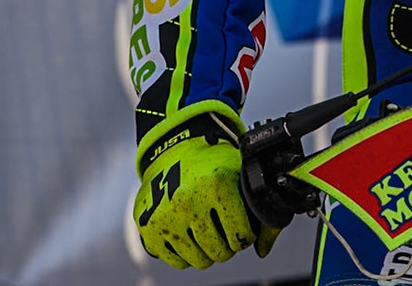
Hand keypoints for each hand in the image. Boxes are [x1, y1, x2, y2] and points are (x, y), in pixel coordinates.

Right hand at [134, 103, 278, 268]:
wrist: (174, 150)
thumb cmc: (213, 164)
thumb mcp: (238, 173)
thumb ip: (257, 206)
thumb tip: (263, 249)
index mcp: (217, 185)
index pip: (241, 235)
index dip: (246, 236)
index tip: (244, 230)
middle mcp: (189, 201)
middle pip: (220, 252)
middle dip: (228, 247)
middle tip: (226, 235)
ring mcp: (166, 217)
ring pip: (199, 261)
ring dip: (208, 252)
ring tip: (210, 235)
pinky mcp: (149, 229)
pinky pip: (177, 262)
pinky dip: (187, 254)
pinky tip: (191, 236)